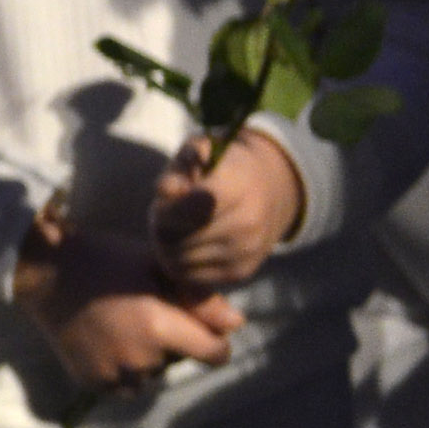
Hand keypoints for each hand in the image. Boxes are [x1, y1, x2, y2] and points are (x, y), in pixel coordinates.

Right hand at [16, 209, 239, 392]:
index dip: (213, 341)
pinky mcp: (93, 383)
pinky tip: (106, 343)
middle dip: (171, 344)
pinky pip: (124, 385)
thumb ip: (199, 298)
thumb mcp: (155, 267)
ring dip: (146, 359)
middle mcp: (140, 358)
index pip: (215, 353)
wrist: (43, 272)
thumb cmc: (105, 260)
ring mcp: (114, 374)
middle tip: (142, 315)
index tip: (197, 328)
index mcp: (159, 326)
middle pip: (179, 361)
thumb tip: (237, 324)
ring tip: (121, 329)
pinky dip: (122, 370)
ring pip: (151, 375)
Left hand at [153, 129, 303, 290]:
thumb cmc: (219, 167)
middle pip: (178, 237)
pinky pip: (190, 276)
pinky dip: (178, 263)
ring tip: (173, 227)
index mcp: (238, 186)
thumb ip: (180, 165)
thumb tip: (167, 191)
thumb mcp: (199, 151)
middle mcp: (248, 222)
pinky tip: (185, 243)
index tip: (168, 196)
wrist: (268, 193)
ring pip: (180, 259)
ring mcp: (247, 251)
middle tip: (162, 213)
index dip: (168, 206)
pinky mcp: (240, 272)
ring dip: (166, 246)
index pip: (193, 207)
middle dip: (159, 225)